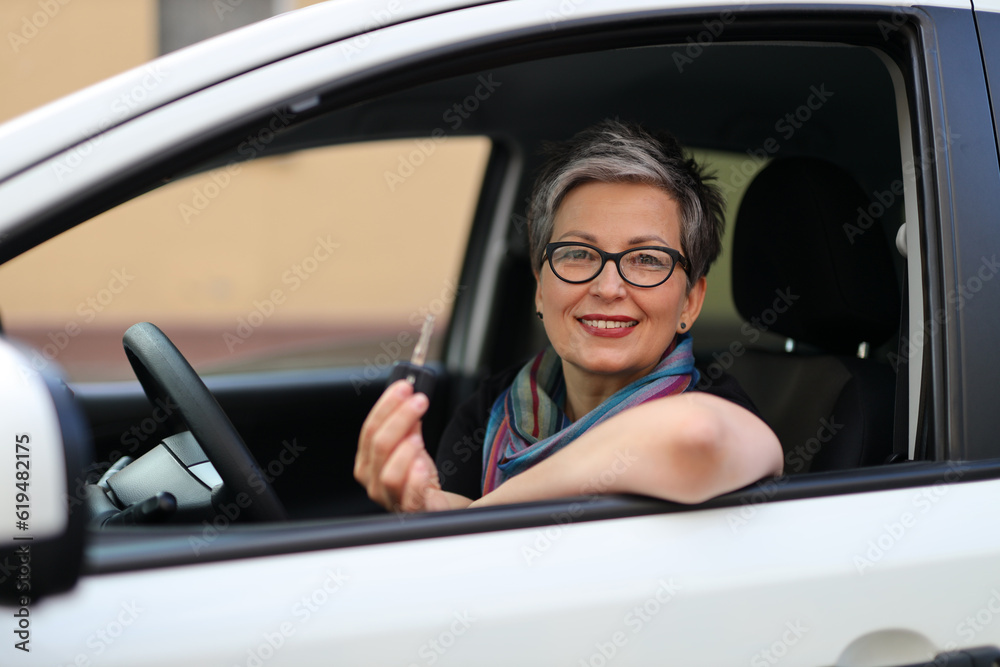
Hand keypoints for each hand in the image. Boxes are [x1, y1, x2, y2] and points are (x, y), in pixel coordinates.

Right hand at [355, 380, 449, 511]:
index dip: (386, 406)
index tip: (404, 387)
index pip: (369, 430)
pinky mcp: (412, 512)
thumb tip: (409, 399)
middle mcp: (374, 482)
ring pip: (388, 474)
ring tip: (419, 437)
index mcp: (368, 463)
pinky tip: (424, 465)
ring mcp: (390, 499)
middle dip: (399, 418)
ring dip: (404, 450)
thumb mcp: (412, 446)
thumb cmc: (420, 477)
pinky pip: (410, 497)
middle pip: (379, 446)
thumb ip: (408, 426)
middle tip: (419, 401)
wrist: (435, 505)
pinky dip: (416, 478)